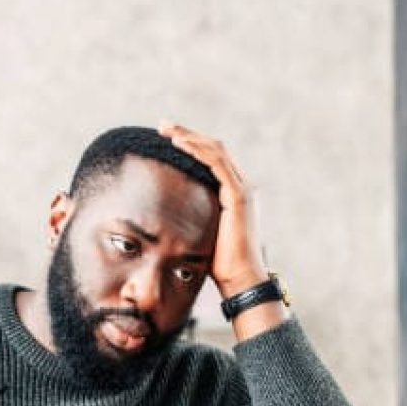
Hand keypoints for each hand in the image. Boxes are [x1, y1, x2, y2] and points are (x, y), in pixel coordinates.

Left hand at [158, 120, 288, 339]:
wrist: (239, 279)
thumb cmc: (220, 265)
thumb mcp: (201, 234)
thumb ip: (193, 220)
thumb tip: (168, 220)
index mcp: (234, 194)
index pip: (213, 159)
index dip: (191, 145)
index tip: (167, 139)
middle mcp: (242, 186)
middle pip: (214, 149)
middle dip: (187, 134)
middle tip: (163, 126)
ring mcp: (242, 190)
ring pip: (215, 150)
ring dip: (189, 137)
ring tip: (167, 130)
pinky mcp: (238, 196)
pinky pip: (217, 164)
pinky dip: (198, 151)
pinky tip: (180, 144)